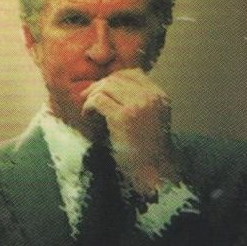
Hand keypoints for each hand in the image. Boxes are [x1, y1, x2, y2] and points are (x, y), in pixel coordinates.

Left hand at [81, 68, 177, 194]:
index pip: (132, 74)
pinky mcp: (123, 117)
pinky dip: (89, 106)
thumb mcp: (150, 118)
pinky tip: (88, 115)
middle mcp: (151, 97)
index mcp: (159, 95)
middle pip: (117, 78)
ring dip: (92, 96)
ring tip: (88, 110)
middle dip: (99, 86)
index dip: (112, 80)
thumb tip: (111, 85)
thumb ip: (138, 101)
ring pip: (106, 86)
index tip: (101, 91)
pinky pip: (99, 100)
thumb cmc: (147, 148)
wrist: (154, 171)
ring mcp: (138, 106)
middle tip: (87, 99)